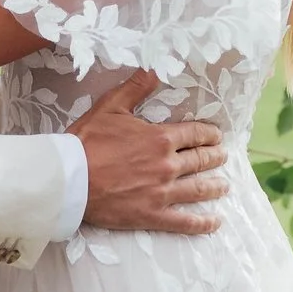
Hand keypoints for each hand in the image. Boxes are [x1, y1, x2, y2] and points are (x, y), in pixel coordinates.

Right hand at [69, 72, 226, 235]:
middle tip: (222, 156)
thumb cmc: (87, 141)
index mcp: (161, 139)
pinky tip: (214, 223)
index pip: (195, 134)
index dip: (209, 134)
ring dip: (214, 186)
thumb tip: (154, 68)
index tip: (216, 136)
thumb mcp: (111, 106)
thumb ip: (136, 87)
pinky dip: (202, 223)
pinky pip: (184, 222)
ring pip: (198, 189)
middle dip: (215, 157)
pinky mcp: (152, 215)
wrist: (69, 179)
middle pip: (201, 160)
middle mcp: (168, 166)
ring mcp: (162, 193)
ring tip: (224, 186)